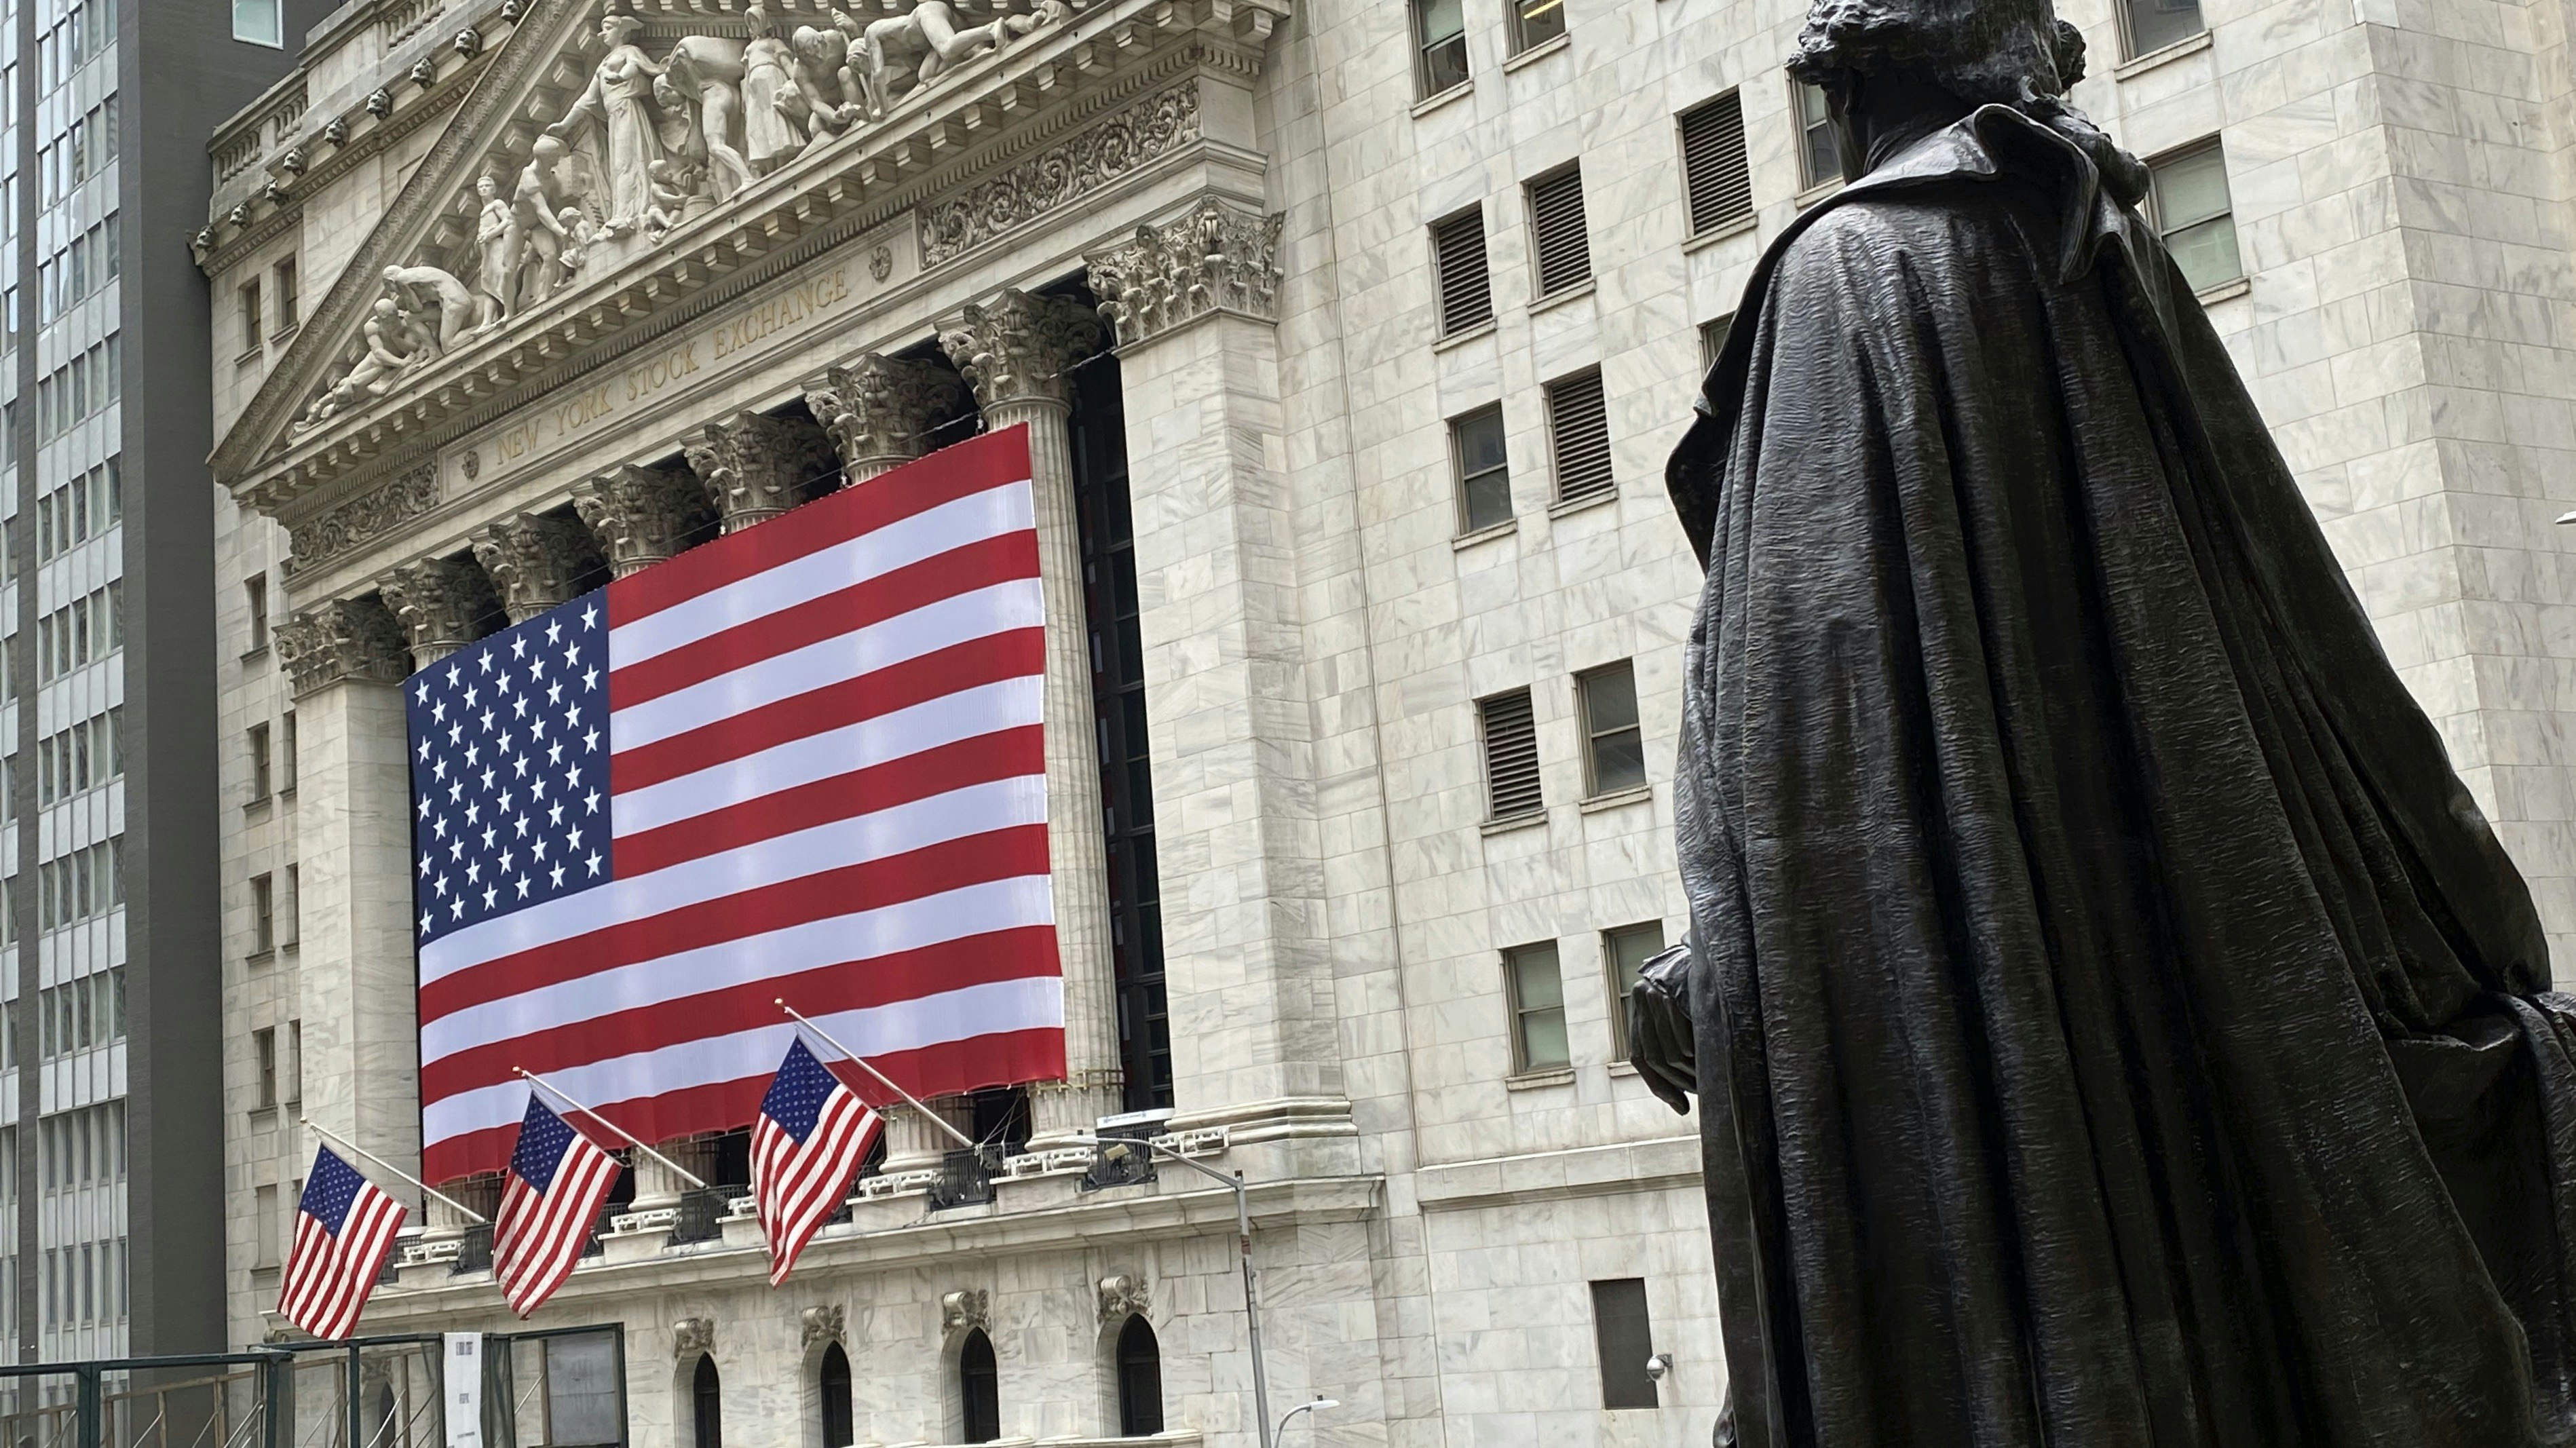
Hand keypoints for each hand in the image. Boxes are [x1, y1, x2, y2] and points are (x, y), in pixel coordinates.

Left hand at [1628, 941, 1698, 1114]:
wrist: (1710, 942)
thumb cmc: (1700, 984)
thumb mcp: (1682, 1014)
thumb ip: (1675, 1046)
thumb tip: (1680, 1105)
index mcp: (1640, 1008)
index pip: (1641, 1056)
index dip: (1659, 1085)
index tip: (1681, 1106)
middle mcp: (1641, 999)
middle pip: (1656, 1057)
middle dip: (1679, 1082)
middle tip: (1703, 1094)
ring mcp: (1655, 993)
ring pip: (1671, 1051)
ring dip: (1691, 1072)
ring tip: (1711, 1081)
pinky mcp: (1673, 990)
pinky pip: (1683, 1035)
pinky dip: (1697, 1053)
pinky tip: (1712, 1060)